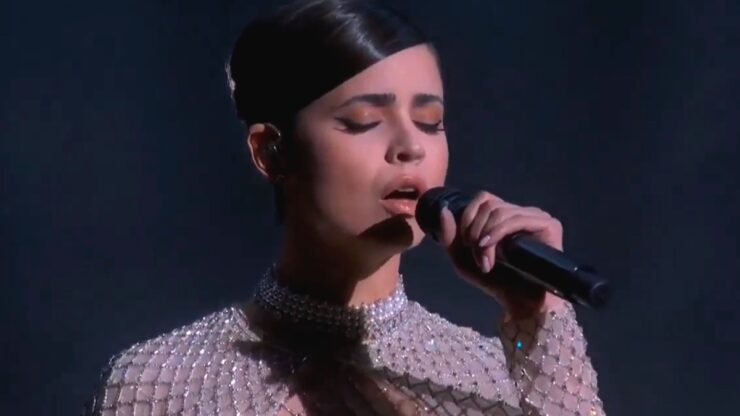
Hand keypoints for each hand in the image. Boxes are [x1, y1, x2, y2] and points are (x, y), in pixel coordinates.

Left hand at [437, 191, 565, 318]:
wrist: (520, 304)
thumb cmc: (496, 281)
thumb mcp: (463, 259)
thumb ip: (450, 236)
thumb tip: (444, 210)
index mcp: (504, 215)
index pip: (483, 198)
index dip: (468, 217)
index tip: (466, 245)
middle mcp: (522, 212)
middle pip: (489, 203)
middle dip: (474, 230)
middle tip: (477, 257)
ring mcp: (537, 217)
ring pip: (499, 211)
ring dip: (484, 237)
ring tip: (485, 262)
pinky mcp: (549, 225)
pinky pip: (516, 218)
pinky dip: (497, 232)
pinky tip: (489, 247)